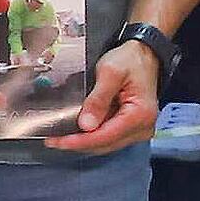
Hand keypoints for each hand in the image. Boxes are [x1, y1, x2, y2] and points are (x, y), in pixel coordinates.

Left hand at [66, 37, 162, 154]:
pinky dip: (92, 136)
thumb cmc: (131, 60)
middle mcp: (142, 127)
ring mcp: (138, 130)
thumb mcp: (110, 72)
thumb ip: (98, 99)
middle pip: (104, 145)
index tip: (57, 141)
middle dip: (77, 143)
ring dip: (83, 141)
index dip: (78, 141)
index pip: (104, 137)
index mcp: (140, 115)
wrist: (146, 56)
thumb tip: (86, 124)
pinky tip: (78, 129)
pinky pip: (109, 138)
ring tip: (62, 135)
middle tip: (54, 139)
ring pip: (105, 144)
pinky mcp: (132, 129)